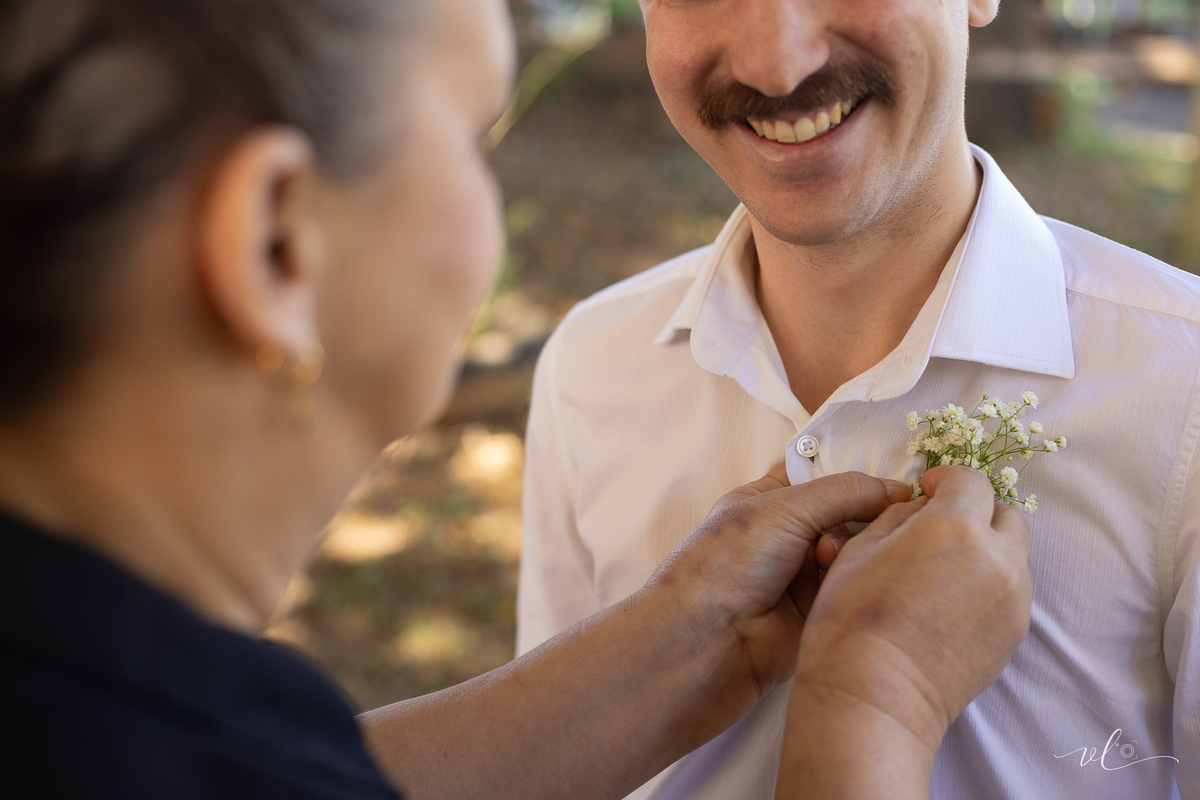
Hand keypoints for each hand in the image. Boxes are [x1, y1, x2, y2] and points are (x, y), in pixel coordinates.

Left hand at [644, 466, 910, 707]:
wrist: (706, 643)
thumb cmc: (728, 564)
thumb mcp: (783, 510)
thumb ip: (844, 492)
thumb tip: (900, 488)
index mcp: (767, 499)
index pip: (823, 475)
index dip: (859, 474)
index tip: (900, 478)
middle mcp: (785, 533)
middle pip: (847, 513)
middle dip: (862, 514)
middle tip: (873, 519)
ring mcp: (801, 574)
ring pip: (854, 550)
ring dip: (854, 550)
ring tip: (831, 560)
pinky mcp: (817, 611)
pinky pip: (852, 586)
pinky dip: (856, 580)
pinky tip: (853, 581)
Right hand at [784, 465, 1031, 786]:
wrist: (874, 696)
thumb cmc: (853, 619)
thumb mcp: (859, 549)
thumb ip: (898, 517)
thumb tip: (920, 509)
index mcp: (956, 526)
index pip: (970, 479)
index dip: (945, 479)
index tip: (927, 490)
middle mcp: (997, 557)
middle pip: (1006, 514)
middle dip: (976, 513)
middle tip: (940, 528)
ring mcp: (1013, 599)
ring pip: (1013, 555)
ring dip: (985, 551)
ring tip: (943, 574)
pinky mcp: (1014, 634)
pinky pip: (1010, 593)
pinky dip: (988, 586)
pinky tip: (949, 606)